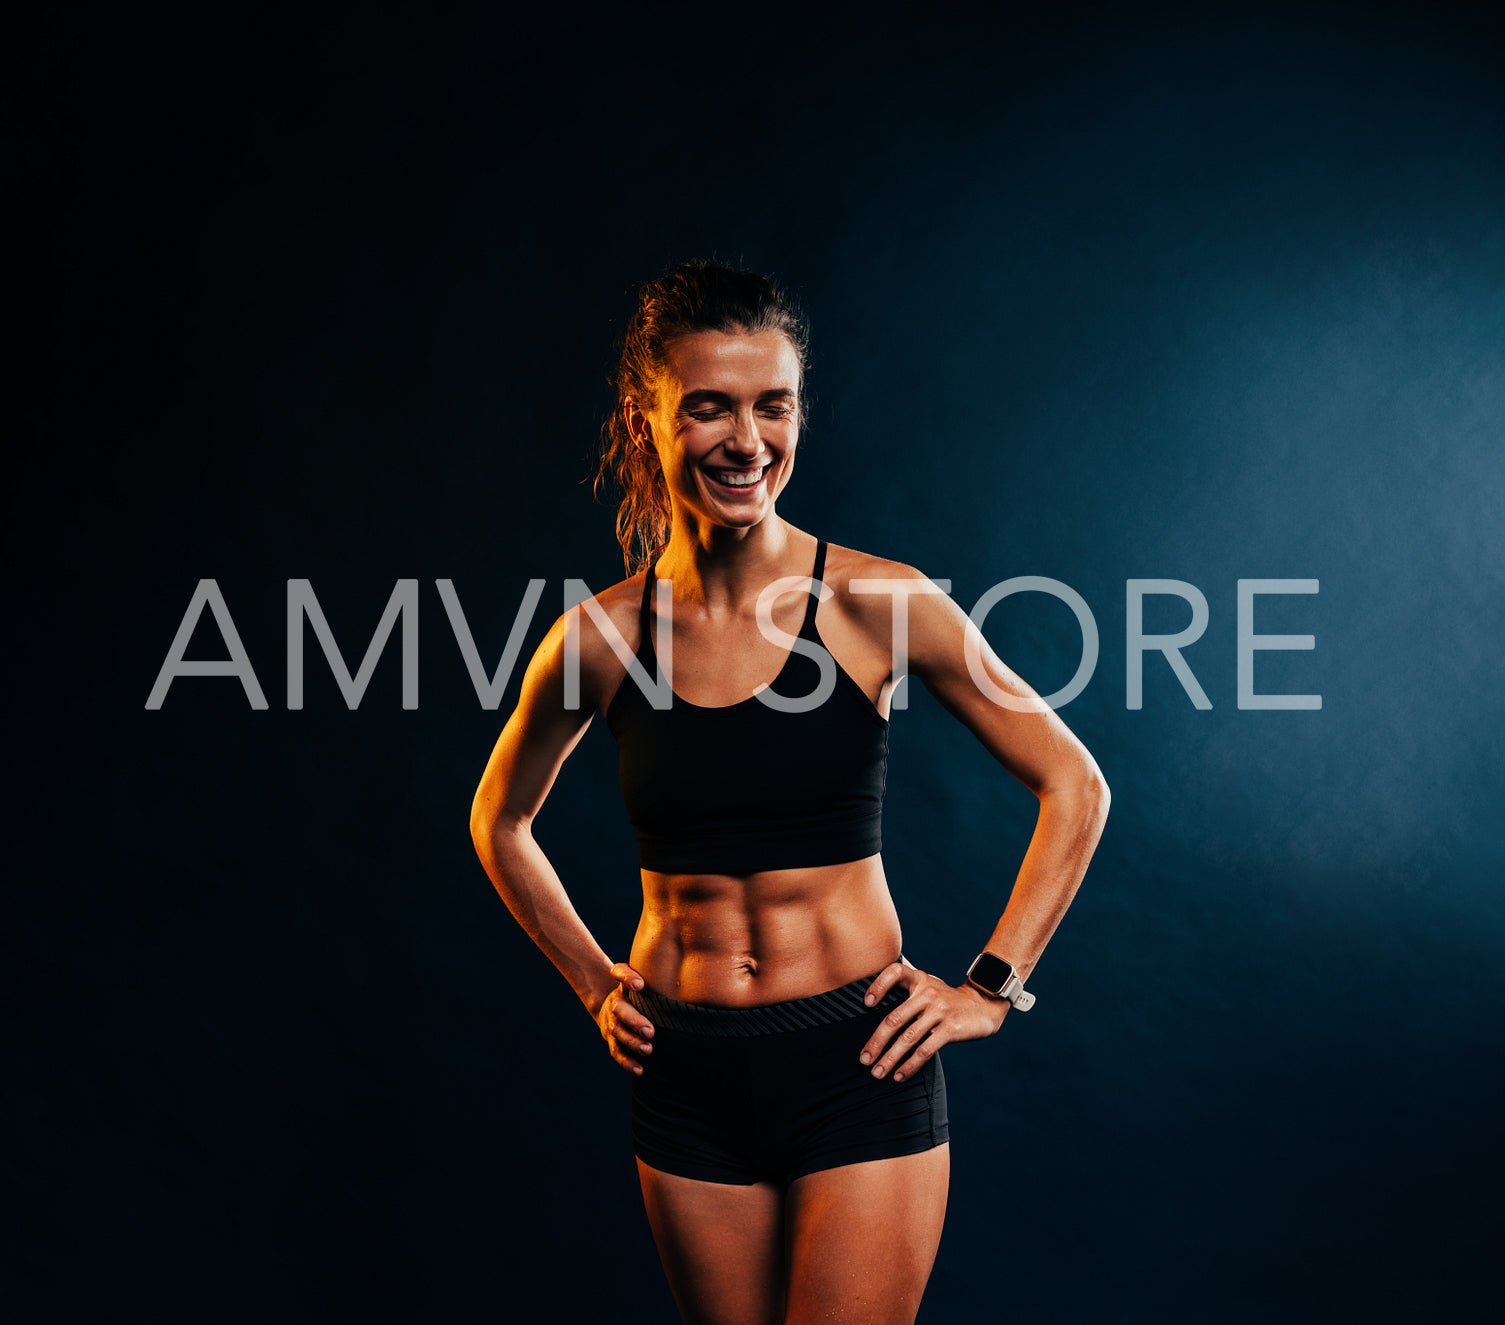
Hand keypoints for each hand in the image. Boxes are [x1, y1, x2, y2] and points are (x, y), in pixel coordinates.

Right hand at [594, 961, 654, 1074]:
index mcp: (621, 986)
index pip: (620, 974)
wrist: (608, 1004)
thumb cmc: (632, 990)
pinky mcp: (612, 1040)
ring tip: (648, 1050)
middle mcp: (614, 1005)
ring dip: (633, 1043)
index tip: (639, 985)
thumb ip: (638, 974)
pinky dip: (627, 1062)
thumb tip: (647, 980)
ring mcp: (611, 1024)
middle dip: (635, 1021)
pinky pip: (617, 1052)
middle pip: (621, 1012)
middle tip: (650, 1031)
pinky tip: (640, 1070)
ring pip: (619, 1034)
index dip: (627, 977)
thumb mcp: (634, 977)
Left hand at [857, 958, 1008, 1082]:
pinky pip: (925, 1050)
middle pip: (895, 1018)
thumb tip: (873, 1006)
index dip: (878, 985)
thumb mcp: (928, 986)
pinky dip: (910, 1065)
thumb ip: (906, 990)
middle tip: (863, 1060)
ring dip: (889, 1059)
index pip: (895, 971)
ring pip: (908, 1038)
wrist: (984, 1005)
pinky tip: (899, 1076)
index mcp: (919, 979)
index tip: (866, 1004)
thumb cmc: (946, 999)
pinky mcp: (951, 1028)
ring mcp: (939, 1010)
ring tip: (877, 1073)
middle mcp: (927, 992)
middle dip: (876, 1042)